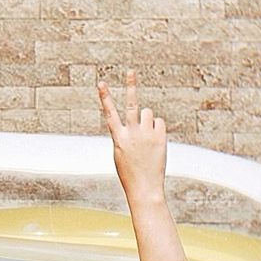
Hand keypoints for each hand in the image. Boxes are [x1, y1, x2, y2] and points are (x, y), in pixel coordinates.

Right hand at [97, 69, 166, 198]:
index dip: (105, 97)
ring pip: (148, 113)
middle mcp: (132, 133)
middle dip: (131, 86)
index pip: (109, 113)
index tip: (101, 83)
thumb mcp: (120, 153)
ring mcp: (147, 135)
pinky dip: (157, 128)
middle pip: (132, 104)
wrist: (145, 188)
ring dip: (147, 120)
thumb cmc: (130, 173)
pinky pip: (159, 122)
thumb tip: (137, 119)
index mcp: (118, 138)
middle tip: (131, 71)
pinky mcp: (160, 138)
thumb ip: (125, 135)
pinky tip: (155, 141)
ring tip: (146, 136)